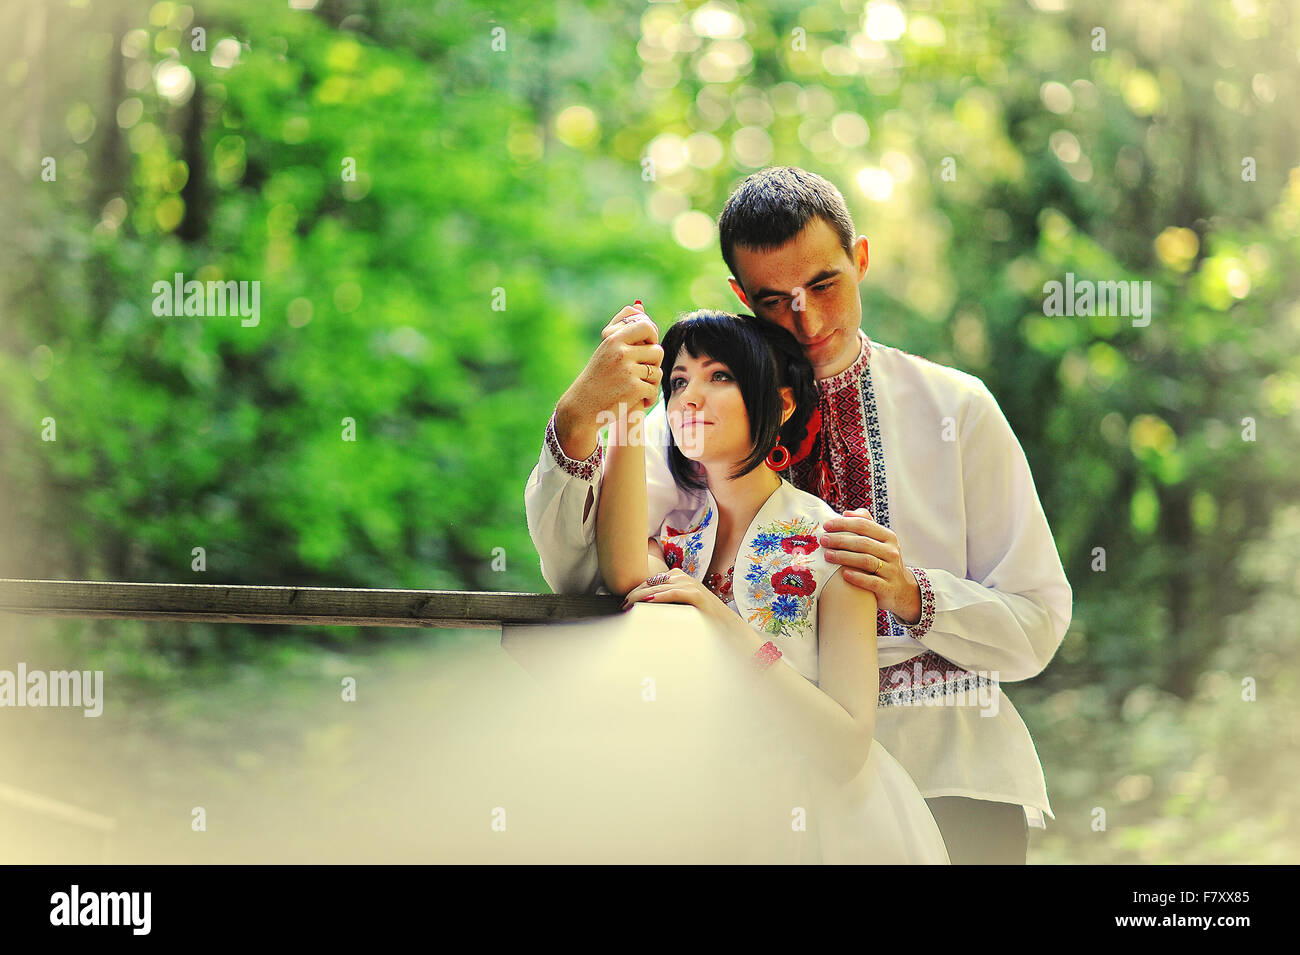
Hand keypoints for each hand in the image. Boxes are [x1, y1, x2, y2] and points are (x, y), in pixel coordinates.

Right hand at [555, 305, 663, 458]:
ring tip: (637, 387)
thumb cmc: (597, 377)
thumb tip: (639, 306)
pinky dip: (648, 398)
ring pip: (657, 372)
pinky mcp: (633, 389)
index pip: (646, 326)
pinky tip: (637, 400)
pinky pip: (654, 390)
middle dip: (653, 363)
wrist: (582, 407)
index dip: (652, 336)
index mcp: (614, 340)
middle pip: (657, 350)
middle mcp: (621, 352)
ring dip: (651, 382)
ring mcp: (627, 371)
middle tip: (642, 372)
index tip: (647, 346)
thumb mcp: (605, 349)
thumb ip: (622, 328)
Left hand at [619, 568, 731, 625]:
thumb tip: (642, 607)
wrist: (725, 626)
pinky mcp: (696, 594)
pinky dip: (659, 597)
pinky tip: (648, 602)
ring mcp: (689, 584)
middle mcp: (682, 577)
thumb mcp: (680, 605)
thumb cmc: (700, 618)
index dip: (636, 591)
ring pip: (659, 587)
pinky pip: (673, 593)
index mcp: (678, 577)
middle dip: (635, 594)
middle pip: (652, 583)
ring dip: (642, 596)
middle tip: (623, 605)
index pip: (650, 581)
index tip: (625, 602)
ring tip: (629, 604)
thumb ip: (665, 601)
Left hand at [819, 508, 922, 624]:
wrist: (900, 589)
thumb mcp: (880, 541)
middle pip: (863, 542)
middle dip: (840, 540)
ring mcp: (891, 570)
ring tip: (827, 556)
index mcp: (888, 537)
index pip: (864, 525)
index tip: (826, 526)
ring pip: (866, 560)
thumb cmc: (883, 561)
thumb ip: (865, 525)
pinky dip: (857, 577)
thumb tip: (846, 513)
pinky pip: (872, 582)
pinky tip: (844, 574)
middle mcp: (892, 552)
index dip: (844, 524)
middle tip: (823, 540)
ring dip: (844, 557)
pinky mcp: (888, 587)